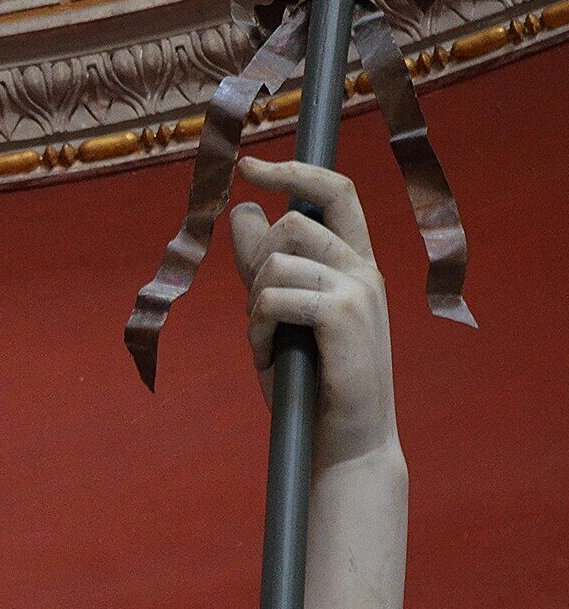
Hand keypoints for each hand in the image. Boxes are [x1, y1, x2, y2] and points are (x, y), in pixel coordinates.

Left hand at [229, 158, 398, 468]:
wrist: (344, 443)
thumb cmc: (310, 381)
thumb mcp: (280, 314)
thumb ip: (263, 264)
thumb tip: (244, 209)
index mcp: (356, 264)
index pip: (336, 193)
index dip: (294, 170)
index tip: (248, 165)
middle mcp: (364, 270)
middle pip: (291, 224)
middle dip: (256, 264)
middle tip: (261, 315)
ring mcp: (358, 291)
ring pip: (276, 262)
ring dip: (255, 305)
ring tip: (270, 343)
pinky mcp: (343, 317)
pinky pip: (274, 297)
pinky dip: (258, 328)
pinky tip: (269, 356)